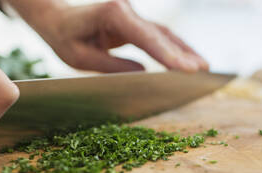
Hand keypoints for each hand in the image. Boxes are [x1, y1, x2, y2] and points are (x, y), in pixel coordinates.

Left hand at [7, 0, 208, 72]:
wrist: (58, 18)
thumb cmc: (65, 37)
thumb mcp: (81, 57)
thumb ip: (112, 65)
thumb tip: (143, 73)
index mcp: (111, 15)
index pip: (144, 36)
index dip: (166, 54)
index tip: (184, 69)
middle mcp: (126, 10)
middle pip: (160, 33)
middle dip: (181, 53)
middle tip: (202, 71)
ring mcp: (133, 15)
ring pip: (164, 33)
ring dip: (184, 51)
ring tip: (203, 68)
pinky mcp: (135, 24)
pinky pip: (159, 36)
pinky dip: (174, 49)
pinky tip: (188, 60)